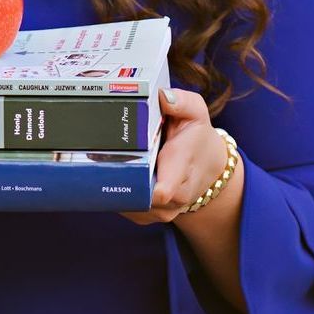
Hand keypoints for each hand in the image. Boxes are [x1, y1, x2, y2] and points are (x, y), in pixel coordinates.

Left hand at [119, 87, 228, 225]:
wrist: (207, 168)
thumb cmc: (196, 137)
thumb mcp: (196, 113)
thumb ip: (182, 102)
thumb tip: (163, 96)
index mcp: (182, 167)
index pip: (166, 188)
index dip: (151, 186)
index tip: (137, 178)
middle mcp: (173, 197)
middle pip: (139, 195)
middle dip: (122, 175)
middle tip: (106, 153)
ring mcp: (160, 210)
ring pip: (128, 203)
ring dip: (117, 184)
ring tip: (115, 160)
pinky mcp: (146, 216)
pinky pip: (124, 208)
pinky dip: (117, 192)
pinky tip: (117, 174)